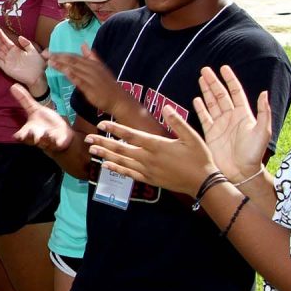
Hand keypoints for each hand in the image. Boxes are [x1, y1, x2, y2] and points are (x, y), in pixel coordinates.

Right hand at [0, 28, 47, 91]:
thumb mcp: (33, 51)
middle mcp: (10, 55)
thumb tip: (19, 37)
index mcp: (16, 50)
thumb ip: (26, 44)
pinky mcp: (6, 68)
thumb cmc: (37, 64)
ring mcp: (7, 61)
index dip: (1, 35)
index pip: (7, 41)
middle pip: (1, 45)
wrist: (38, 76)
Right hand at [11, 84, 73, 151]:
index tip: (17, 136)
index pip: (21, 136)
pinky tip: (54, 136)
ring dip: (44, 139)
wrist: (60, 133)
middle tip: (31, 132)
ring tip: (46, 133)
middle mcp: (37, 138)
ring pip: (44, 143)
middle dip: (30, 137)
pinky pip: (55, 144)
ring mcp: (47, 142)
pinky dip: (55, 141)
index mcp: (29, 131)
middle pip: (31, 140)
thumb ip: (24, 100)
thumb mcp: (35, 110)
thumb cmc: (46, 122)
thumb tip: (13, 86)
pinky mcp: (57, 144)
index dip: (19, 136)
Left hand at [47, 45, 128, 117]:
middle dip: (58, 57)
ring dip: (62, 65)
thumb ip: (91, 57)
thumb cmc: (108, 85)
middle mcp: (91, 69)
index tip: (49, 52)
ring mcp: (91, 78)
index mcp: (93, 64)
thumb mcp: (101, 68)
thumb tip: (83, 45)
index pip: (74, 57)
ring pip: (75, 69)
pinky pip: (81, 81)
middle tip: (45, 54)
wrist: (119, 99)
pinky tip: (65, 72)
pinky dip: (73, 75)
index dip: (61, 54)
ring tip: (50, 61)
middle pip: (72, 61)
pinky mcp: (91, 89)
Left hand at [85, 107, 218, 195]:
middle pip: (121, 149)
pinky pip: (129, 174)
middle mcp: (148, 158)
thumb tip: (166, 107)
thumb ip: (178, 122)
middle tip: (87, 138)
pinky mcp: (149, 180)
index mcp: (157, 145)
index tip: (101, 124)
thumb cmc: (199, 158)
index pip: (131, 135)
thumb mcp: (192, 137)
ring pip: (121, 162)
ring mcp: (147, 170)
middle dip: (103, 142)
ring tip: (91, 150)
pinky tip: (106, 165)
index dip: (115, 129)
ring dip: (105, 155)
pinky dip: (116, 169)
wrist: (203, 183)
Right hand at [195, 65, 271, 180]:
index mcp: (243, 114)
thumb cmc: (253, 153)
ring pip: (211, 103)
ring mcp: (220, 125)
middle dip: (213, 82)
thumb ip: (263, 112)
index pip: (235, 92)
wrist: (241, 172)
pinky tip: (197, 99)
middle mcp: (230, 117)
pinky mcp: (210, 133)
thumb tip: (264, 93)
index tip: (224, 68)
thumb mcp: (262, 131)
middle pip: (220, 95)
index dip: (230, 80)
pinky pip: (204, 117)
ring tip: (200, 79)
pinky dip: (200, 108)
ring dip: (206, 91)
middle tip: (205, 70)